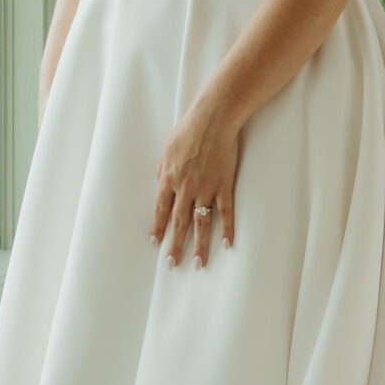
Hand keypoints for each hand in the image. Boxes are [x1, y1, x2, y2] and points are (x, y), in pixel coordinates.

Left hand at [151, 79, 242, 266]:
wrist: (213, 119)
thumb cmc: (187, 131)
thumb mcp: (166, 150)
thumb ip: (163, 171)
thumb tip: (162, 185)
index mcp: (168, 179)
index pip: (160, 211)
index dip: (158, 229)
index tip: (156, 244)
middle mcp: (186, 188)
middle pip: (179, 223)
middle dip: (175, 246)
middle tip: (173, 265)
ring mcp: (206, 189)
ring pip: (202, 224)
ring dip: (199, 246)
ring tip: (199, 264)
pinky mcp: (224, 185)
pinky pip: (225, 212)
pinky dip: (227, 229)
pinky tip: (228, 244)